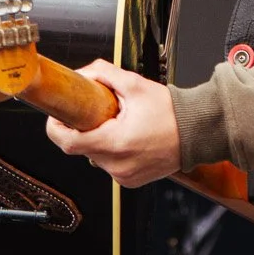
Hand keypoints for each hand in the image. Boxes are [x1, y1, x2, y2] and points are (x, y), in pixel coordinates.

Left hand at [44, 62, 181, 186]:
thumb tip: (82, 73)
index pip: (68, 142)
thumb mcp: (135, 85)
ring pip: (94, 157)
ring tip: (118, 124)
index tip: (57, 115)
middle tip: (96, 112)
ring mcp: (124, 176)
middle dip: (84, 127)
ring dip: (98, 140)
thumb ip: (104, 74)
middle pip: (81, 148)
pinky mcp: (130, 181)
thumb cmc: (172, 112)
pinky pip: (110, 165)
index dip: (56, 127)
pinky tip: (128, 138)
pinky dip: (112, 151)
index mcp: (116, 143)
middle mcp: (118, 164)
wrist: (197, 132)